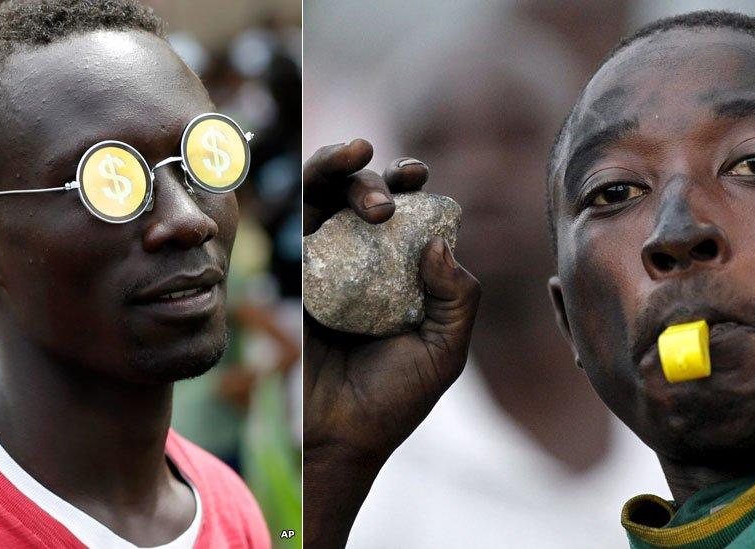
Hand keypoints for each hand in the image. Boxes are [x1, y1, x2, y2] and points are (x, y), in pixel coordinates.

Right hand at [302, 139, 479, 547]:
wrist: (336, 436)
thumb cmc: (392, 399)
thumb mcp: (445, 349)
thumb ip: (458, 297)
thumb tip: (441, 242)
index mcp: (405, 279)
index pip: (410, 219)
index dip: (412, 189)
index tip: (418, 174)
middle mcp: (366, 266)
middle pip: (368, 200)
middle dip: (378, 184)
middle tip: (386, 204)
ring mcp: (328, 268)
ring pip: (330, 198)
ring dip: (342, 170)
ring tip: (357, 155)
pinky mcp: (296, 275)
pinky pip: (301, 222)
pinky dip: (313, 184)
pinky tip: (328, 168)